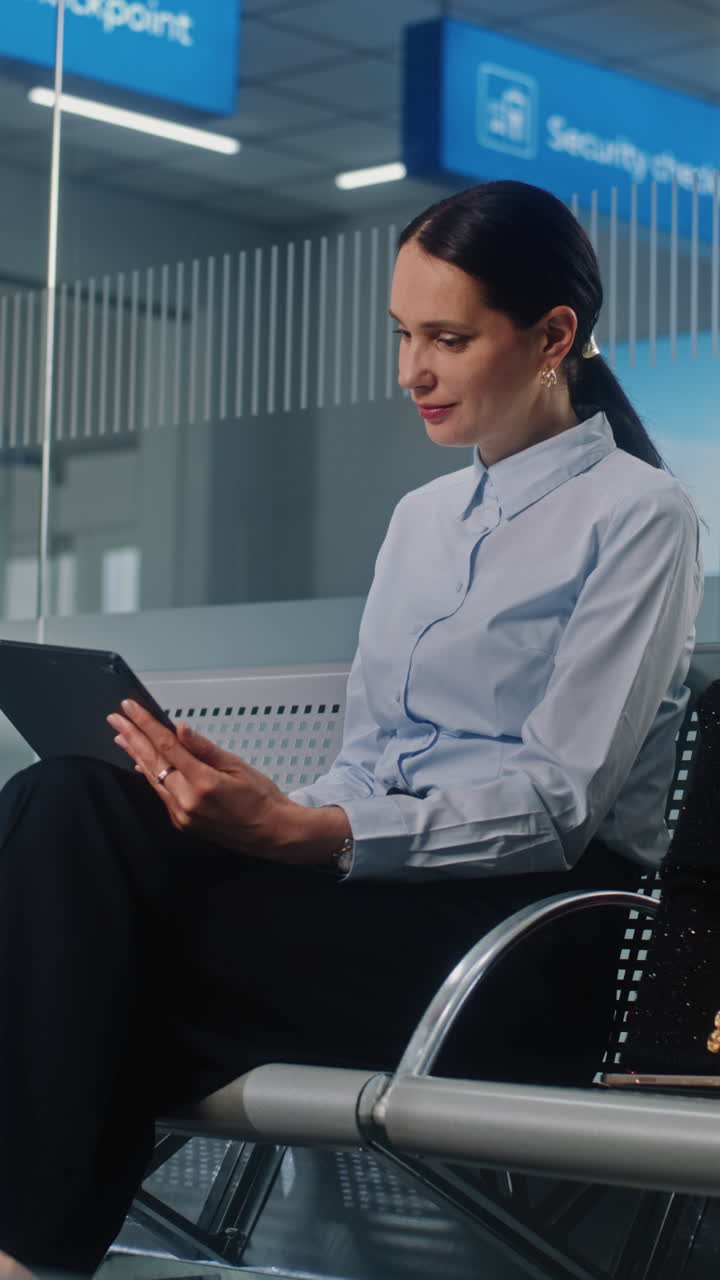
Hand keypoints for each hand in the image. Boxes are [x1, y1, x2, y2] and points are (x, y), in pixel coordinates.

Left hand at [107, 701, 348, 865]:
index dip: (146, 725)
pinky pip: (160, 794)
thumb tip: (181, 730)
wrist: (273, 833)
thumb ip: (204, 748)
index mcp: (203, 783)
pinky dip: (150, 774)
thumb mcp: (237, 765)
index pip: (167, 746)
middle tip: (117, 718)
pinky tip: (142, 763)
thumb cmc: (262, 799)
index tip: (131, 709)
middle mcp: (187, 802)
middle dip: (132, 737)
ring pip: (152, 779)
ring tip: (122, 736)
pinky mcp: (182, 822)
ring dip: (135, 755)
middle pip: (152, 762)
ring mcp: (182, 815)